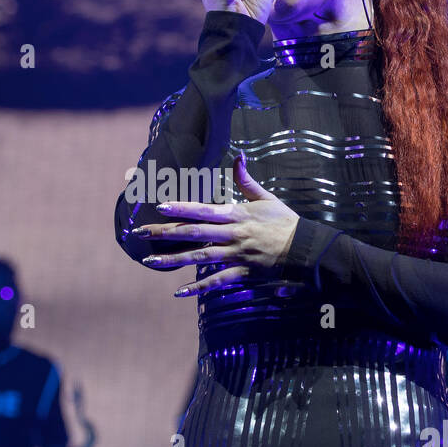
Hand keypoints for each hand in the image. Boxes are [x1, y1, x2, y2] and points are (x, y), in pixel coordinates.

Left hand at [131, 154, 299, 295]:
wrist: (307, 248)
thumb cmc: (285, 222)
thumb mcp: (266, 198)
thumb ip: (246, 180)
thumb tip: (237, 156)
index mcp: (237, 214)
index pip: (204, 210)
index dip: (182, 208)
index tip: (160, 207)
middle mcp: (233, 234)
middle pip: (194, 233)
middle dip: (165, 233)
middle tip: (140, 233)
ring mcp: (237, 254)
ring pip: (201, 257)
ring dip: (174, 260)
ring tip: (150, 261)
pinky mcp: (243, 272)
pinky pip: (218, 281)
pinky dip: (198, 287)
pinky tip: (179, 291)